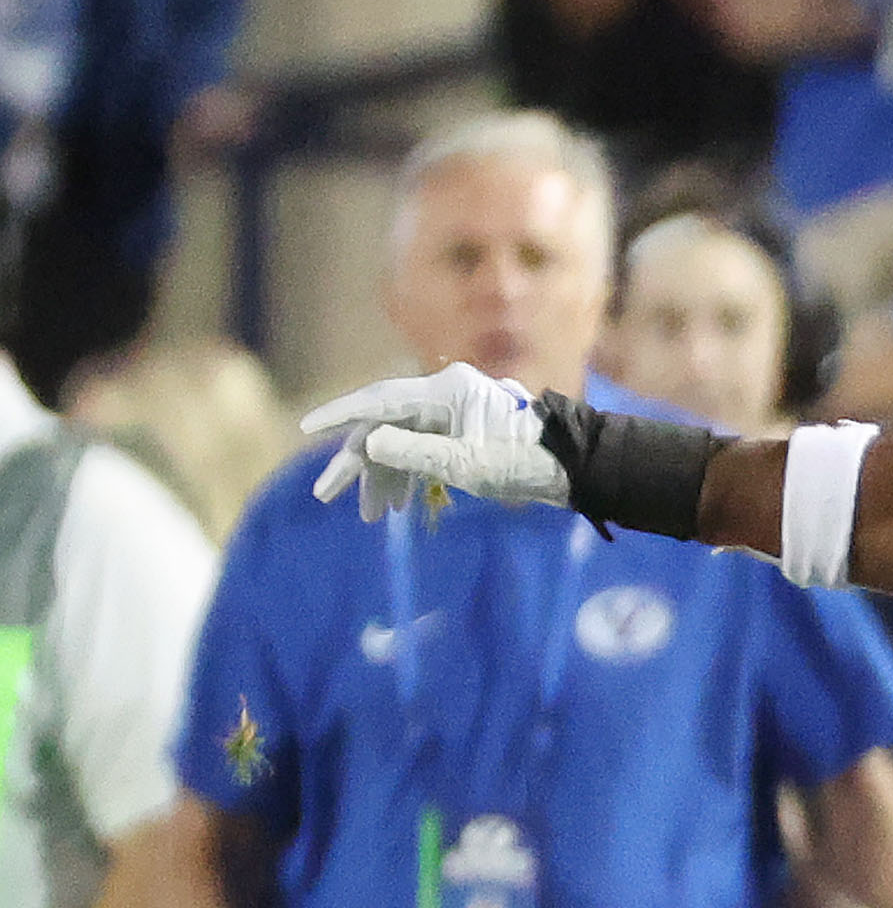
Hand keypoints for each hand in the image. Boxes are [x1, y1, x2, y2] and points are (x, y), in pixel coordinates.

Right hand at [301, 363, 570, 523]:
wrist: (570, 468)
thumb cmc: (523, 462)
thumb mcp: (466, 464)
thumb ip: (415, 453)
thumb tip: (369, 442)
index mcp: (443, 391)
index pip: (378, 401)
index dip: (340, 416)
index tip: (307, 429)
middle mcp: (442, 397)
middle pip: (384, 427)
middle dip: (358, 466)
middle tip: (328, 496)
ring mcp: (451, 416)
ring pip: (401, 444)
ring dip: (384, 480)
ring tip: (371, 516)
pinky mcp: (460, 436)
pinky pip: (423, 453)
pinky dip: (409, 478)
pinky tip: (399, 506)